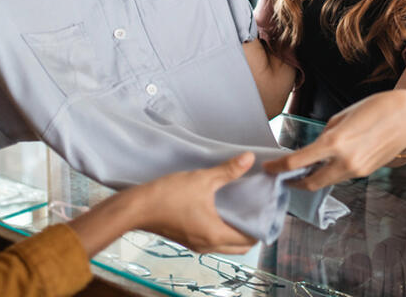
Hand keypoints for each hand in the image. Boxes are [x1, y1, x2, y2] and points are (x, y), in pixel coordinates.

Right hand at [134, 152, 257, 253]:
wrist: (136, 208)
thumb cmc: (168, 196)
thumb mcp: (202, 180)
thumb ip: (228, 171)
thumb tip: (250, 158)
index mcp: (216, 235)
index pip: (250, 239)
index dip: (262, 225)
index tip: (269, 209)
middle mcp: (208, 246)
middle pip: (241, 246)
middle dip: (252, 230)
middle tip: (259, 207)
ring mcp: (197, 245)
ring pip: (227, 245)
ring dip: (237, 231)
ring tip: (244, 207)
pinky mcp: (188, 239)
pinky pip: (213, 240)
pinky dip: (223, 230)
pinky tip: (223, 210)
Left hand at [261, 90, 405, 190]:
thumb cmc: (375, 107)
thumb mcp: (342, 116)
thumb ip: (327, 135)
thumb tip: (317, 147)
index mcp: (335, 143)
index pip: (297, 163)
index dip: (278, 168)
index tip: (268, 167)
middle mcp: (345, 162)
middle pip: (310, 182)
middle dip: (294, 182)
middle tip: (282, 176)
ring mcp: (357, 170)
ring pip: (327, 181)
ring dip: (312, 178)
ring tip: (301, 170)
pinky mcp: (366, 173)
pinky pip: (341, 176)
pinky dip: (330, 173)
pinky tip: (326, 164)